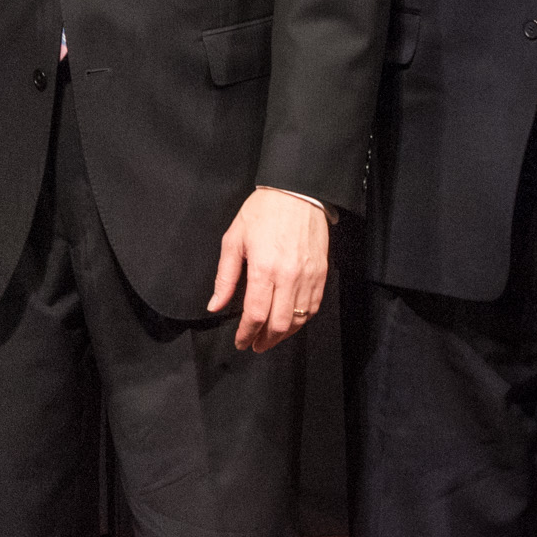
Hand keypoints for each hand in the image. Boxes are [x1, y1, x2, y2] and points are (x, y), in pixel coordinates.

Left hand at [208, 187, 331, 350]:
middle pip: (278, 324)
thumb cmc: (263, 212)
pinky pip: (313, 307)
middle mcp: (289, 277)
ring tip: (270, 338)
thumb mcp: (234, 240)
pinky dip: (301, 320)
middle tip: (254, 345)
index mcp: (264, 269)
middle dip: (264, 341)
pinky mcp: (321, 273)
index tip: (240, 341)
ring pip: (298, 320)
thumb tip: (215, 305)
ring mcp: (308, 276)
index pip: (255, 315)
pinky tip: (290, 322)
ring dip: (283, 335)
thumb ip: (225, 277)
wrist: (297, 192)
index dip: (246, 334)